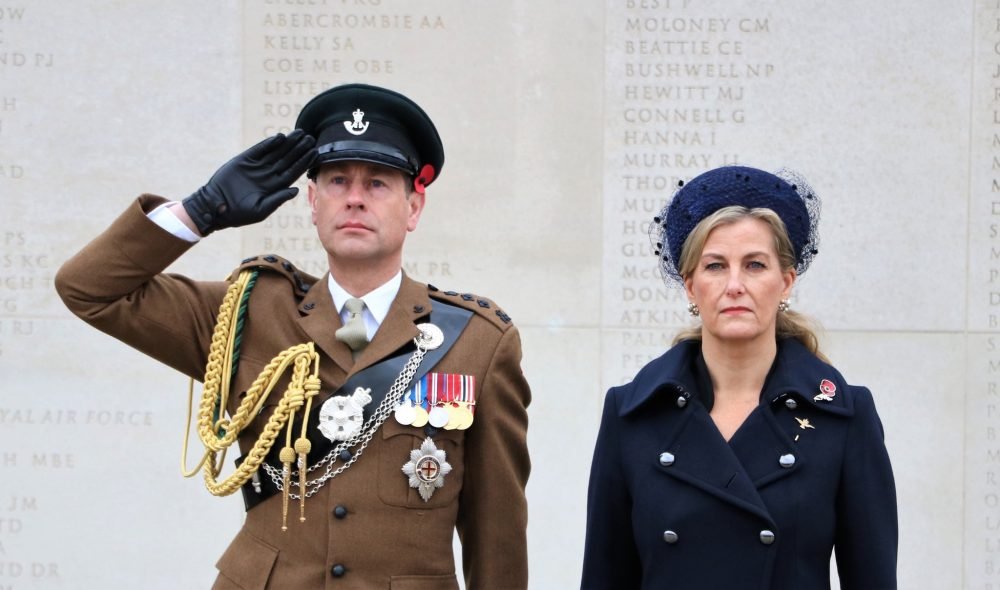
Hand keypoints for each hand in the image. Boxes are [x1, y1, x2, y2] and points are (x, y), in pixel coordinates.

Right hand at [182, 130, 315, 234]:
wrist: (216, 206)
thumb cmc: (239, 214)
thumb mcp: (260, 209)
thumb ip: (278, 199)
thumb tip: (295, 190)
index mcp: (275, 187)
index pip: (294, 172)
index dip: (304, 162)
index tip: (315, 153)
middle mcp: (269, 174)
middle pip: (288, 159)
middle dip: (299, 149)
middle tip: (311, 138)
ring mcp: (257, 166)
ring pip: (276, 152)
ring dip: (288, 143)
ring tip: (300, 133)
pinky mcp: (245, 160)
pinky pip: (259, 149)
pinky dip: (269, 143)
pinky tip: (280, 137)